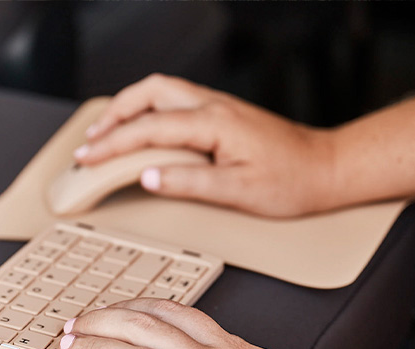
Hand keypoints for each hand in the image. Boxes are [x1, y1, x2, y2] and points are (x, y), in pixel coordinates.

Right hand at [74, 74, 337, 216]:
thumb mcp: (238, 192)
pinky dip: (146, 109)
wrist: (326, 167)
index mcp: (214, 123)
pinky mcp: (221, 112)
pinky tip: (139, 127)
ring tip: (105, 133)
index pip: (148, 129)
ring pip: (159, 90)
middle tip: (90, 142)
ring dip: (127, 107)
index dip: (112, 145)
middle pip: (148, 93)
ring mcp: (217, 105)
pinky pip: (172, 100)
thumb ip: (189, 183)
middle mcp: (213, 106)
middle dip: (112, 115)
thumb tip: (147, 177)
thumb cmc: (291, 182)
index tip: (88, 160)